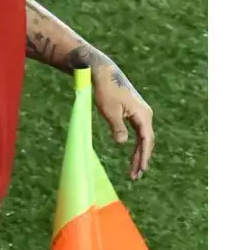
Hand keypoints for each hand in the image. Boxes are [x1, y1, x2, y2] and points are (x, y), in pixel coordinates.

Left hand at [89, 58, 154, 179]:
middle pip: (146, 141)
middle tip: (135, 176)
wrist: (103, 73)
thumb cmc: (105, 90)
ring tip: (134, 170)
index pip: (146, 140)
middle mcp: (145, 114)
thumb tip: (122, 143)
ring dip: (139, 154)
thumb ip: (117, 127)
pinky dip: (136, 145)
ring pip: (143, 138)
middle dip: (141, 159)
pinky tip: (133, 154)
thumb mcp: (109, 110)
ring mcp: (141, 113)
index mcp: (143, 114)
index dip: (143, 156)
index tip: (139, 170)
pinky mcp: (134, 112)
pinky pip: (138, 133)